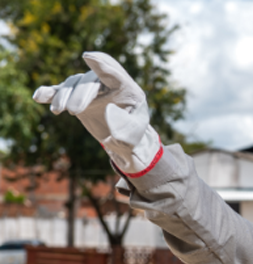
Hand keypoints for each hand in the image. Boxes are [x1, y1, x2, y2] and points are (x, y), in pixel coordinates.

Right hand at [32, 52, 160, 175]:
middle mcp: (106, 83)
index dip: (101, 64)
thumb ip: (125, 126)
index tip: (88, 57)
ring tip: (57, 111)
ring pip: (73, 84)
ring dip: (63, 95)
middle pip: (89, 80)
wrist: (121, 138)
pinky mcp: (75, 96)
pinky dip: (49, 92)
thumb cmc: (132, 134)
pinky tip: (38, 97)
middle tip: (75, 112)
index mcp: (126, 88)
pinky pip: (60, 90)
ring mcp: (89, 87)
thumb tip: (108, 110)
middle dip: (80, 94)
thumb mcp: (134, 135)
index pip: (113, 73)